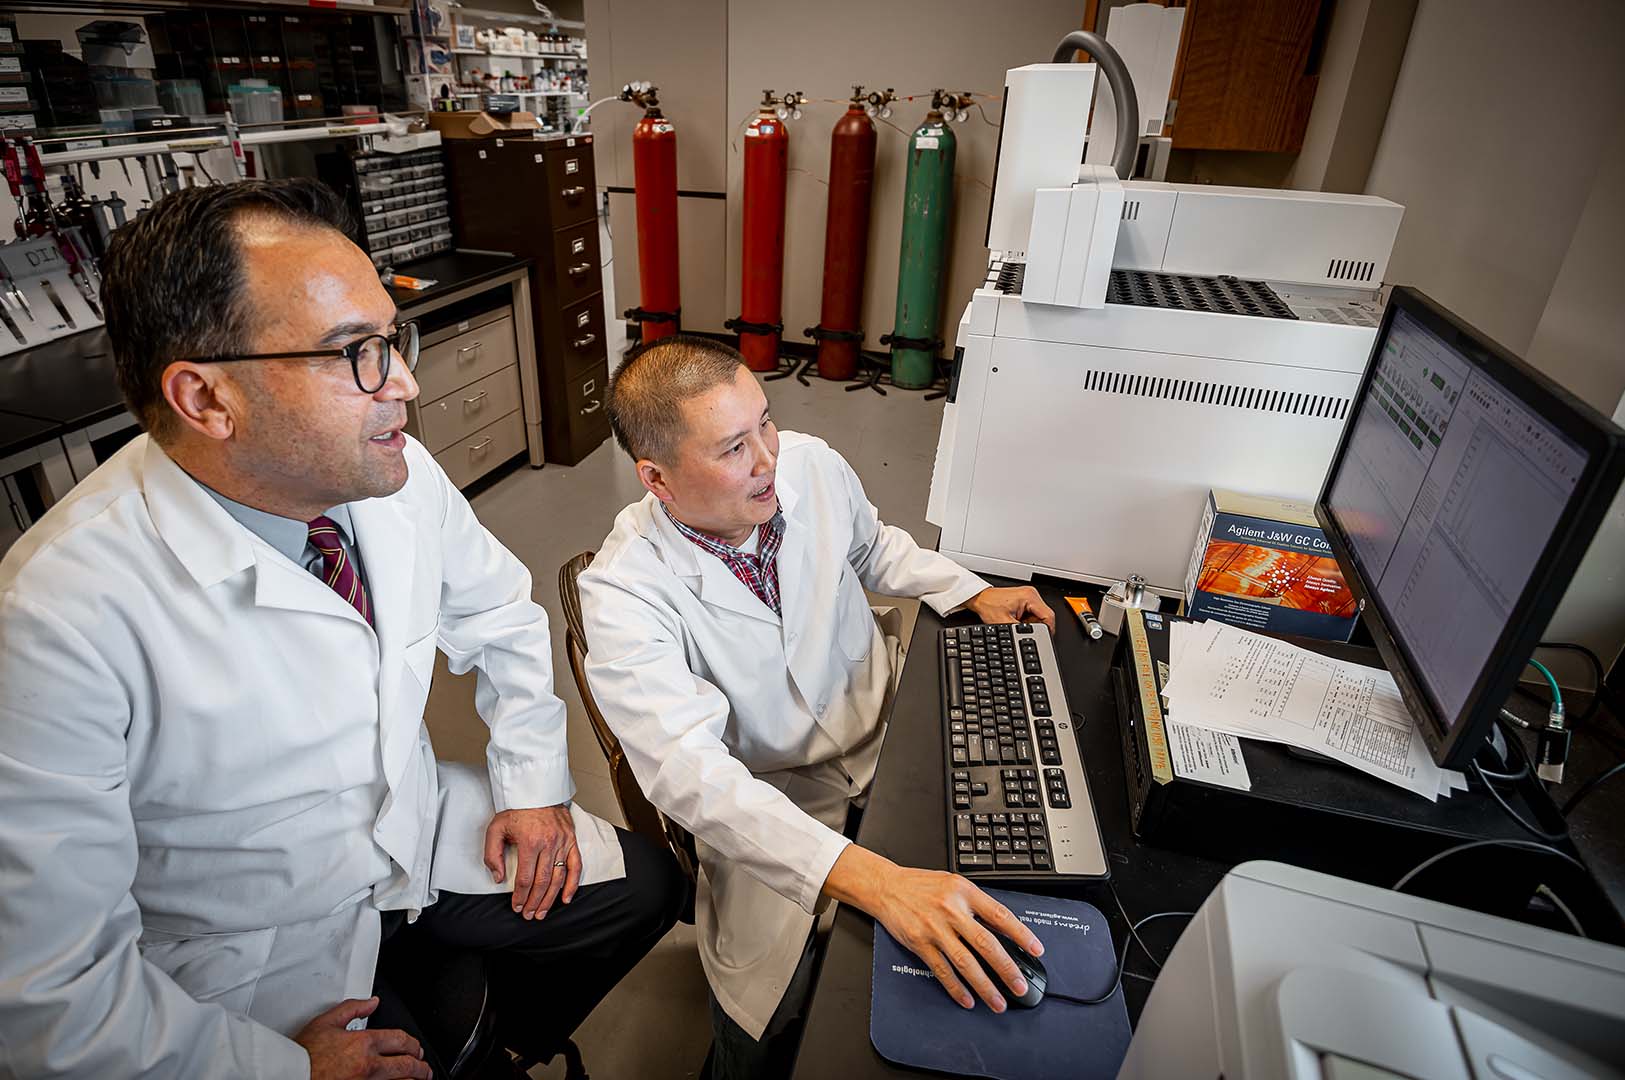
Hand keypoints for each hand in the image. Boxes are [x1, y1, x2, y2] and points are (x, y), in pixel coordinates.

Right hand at [295, 997, 431, 1079]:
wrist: (288, 1074)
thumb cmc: (303, 1054)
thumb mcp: (326, 1022)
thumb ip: (353, 1009)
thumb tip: (372, 1002)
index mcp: (363, 1043)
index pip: (401, 1040)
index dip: (413, 1045)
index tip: (416, 1049)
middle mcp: (368, 1066)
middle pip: (407, 1065)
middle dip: (420, 1066)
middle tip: (423, 1067)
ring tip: (417, 1079)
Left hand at [483, 803, 581, 919]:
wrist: (536, 789)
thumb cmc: (516, 809)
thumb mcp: (495, 829)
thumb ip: (492, 854)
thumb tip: (498, 877)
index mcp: (529, 841)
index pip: (526, 878)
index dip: (521, 896)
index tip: (516, 906)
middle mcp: (548, 843)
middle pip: (542, 882)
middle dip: (535, 902)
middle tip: (529, 914)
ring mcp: (563, 842)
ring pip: (558, 878)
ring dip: (550, 899)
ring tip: (542, 912)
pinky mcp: (571, 840)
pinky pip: (575, 866)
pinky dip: (572, 884)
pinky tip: (566, 898)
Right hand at [822, 846, 1043, 1011]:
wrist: (886, 886)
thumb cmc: (921, 885)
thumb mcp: (954, 884)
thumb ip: (977, 904)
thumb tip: (1003, 930)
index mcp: (964, 891)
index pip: (999, 915)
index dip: (1020, 934)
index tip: (1036, 949)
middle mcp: (951, 910)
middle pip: (985, 943)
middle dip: (1006, 968)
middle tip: (1020, 986)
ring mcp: (934, 928)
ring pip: (965, 962)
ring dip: (984, 986)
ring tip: (998, 1001)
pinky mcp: (919, 943)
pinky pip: (942, 970)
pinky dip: (956, 988)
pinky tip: (967, 999)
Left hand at [966, 586, 1055, 631]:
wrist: (980, 599)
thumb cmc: (988, 606)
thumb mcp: (1004, 623)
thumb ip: (1020, 631)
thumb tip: (1031, 638)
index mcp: (1029, 597)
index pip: (1048, 616)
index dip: (1047, 629)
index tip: (1042, 637)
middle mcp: (1031, 594)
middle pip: (1045, 616)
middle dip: (1036, 626)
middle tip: (1020, 627)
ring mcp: (1029, 595)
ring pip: (1039, 615)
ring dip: (1031, 623)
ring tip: (1016, 621)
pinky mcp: (1026, 598)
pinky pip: (1034, 612)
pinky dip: (1027, 619)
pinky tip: (1016, 618)